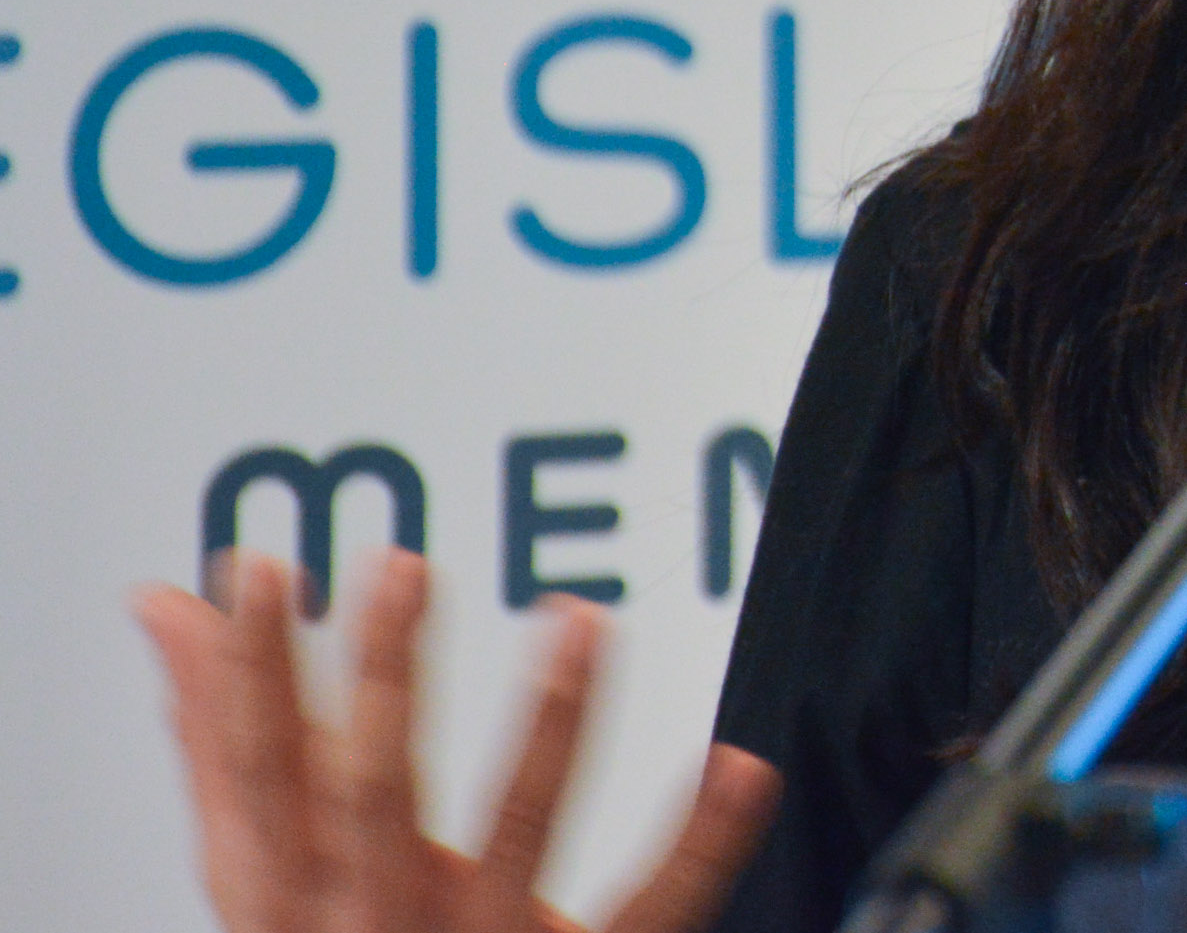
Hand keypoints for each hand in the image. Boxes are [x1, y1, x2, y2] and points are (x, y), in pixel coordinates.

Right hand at [134, 549, 778, 932]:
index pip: (259, 773)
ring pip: (519, 838)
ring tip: (583, 619)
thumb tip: (168, 605)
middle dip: (381, 681)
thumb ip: (228, 744)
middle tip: (404, 564)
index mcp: (291, 899)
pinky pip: (653, 906)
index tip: (258, 565)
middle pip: (372, 797)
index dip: (251, 672)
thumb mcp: (273, 868)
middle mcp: (376, 927)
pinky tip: (743, 762)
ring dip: (552, 726)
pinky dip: (702, 838)